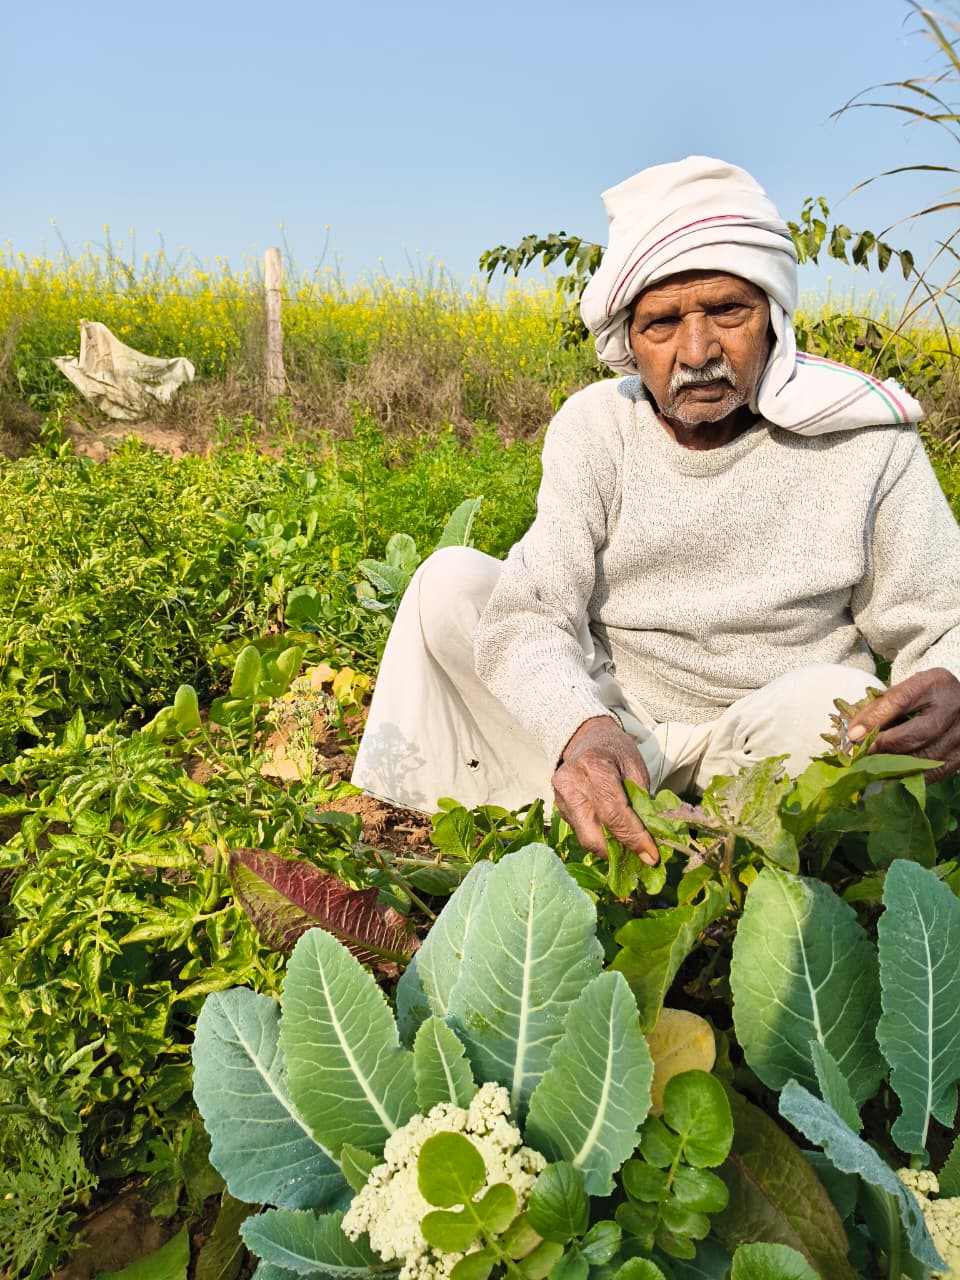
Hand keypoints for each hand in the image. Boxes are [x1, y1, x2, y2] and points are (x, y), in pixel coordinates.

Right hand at [552, 715, 659, 863]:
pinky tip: (612, 833)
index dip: (634, 839)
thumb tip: (653, 839)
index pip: (614, 814)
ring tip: (628, 845)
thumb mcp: (636, 770)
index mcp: (594, 768)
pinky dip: (599, 837)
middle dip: (619, 851)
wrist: (586, 737)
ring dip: (609, 848)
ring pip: (586, 838)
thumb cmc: (616, 751)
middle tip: (640, 856)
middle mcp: (571, 785)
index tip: (652, 856)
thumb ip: (642, 803)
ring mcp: (560, 798)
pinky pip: (580, 832)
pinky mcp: (557, 807)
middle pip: (593, 834)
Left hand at [847, 667, 959, 781]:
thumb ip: (881, 707)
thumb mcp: (906, 690)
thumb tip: (854, 733)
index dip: (874, 719)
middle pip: (916, 734)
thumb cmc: (924, 696)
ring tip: (871, 769)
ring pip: (925, 757)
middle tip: (861, 755)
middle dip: (883, 746)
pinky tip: (892, 777)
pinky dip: (911, 776)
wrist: (957, 702)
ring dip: (894, 766)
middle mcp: (953, 707)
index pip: (901, 701)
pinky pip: (934, 772)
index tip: (853, 734)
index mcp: (935, 683)